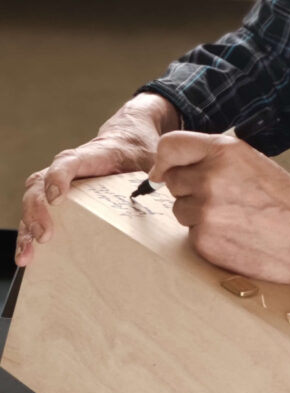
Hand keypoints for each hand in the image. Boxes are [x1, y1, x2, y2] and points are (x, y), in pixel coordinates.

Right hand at [16, 93, 179, 265]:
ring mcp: (62, 182)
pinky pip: (38, 211)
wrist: (132, 137)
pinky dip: (29, 232)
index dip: (60, 177)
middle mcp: (72, 167)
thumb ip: (159, 172)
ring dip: (27, 225)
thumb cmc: (141, 149)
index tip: (57, 198)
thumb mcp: (154, 157)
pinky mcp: (62, 197)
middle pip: (41, 182)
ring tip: (27, 254)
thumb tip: (159, 194)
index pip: (70, 161)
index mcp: (95, 154)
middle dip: (37, 210)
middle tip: (43, 235)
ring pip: (34, 197)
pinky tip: (26, 255)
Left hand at [151, 131, 289, 295]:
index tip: (162, 172)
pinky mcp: (205, 241)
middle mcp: (211, 177)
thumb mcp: (252, 162)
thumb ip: (213, 159)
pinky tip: (237, 236)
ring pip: (181, 210)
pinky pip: (191, 236)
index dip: (163, 160)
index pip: (170, 146)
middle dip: (190, 190)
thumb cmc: (288, 201)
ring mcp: (206, 210)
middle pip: (173, 181)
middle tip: (225, 199)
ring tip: (237, 219)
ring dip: (199, 215)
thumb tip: (167, 168)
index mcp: (225, 151)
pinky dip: (209, 237)